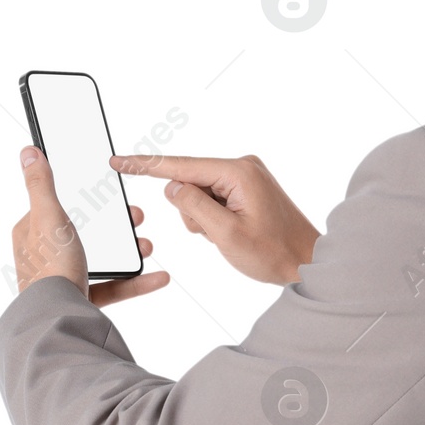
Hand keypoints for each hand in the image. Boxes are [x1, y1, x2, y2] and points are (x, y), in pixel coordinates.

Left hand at [12, 146, 169, 306]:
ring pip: (104, 258)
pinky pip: (114, 287)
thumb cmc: (50, 266)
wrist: (58, 317)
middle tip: (137, 217)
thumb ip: (41, 183)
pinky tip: (159, 277)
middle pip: (88, 232)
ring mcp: (64, 277)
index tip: (112, 196)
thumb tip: (28, 152)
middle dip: (117, 226)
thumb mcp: (48, 216)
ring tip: (147, 246)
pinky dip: (137, 281)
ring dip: (130, 251)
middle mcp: (45, 255)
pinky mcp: (82, 298)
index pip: (56, 207)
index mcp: (32, 232)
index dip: (86, 199)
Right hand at [109, 152, 318, 284]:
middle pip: (189, 182)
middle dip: (191, 212)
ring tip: (229, 235)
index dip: (145, 166)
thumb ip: (193, 207)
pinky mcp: (246, 187)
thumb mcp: (226, 234)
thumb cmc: (274, 253)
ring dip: (203, 219)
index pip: (180, 166)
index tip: (116, 161)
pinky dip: (213, 219)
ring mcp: (245, 176)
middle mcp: (242, 166)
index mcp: (238, 172)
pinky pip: (212, 199)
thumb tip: (172, 187)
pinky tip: (233, 231)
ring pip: (198, 194)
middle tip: (215, 234)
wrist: (307, 262)